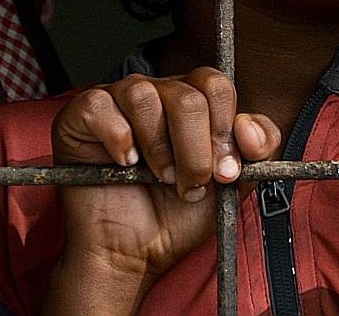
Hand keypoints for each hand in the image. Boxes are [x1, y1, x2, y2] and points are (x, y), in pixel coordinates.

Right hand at [50, 68, 281, 290]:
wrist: (134, 253)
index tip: (224, 173)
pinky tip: (124, 164)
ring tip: (160, 178)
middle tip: (190, 184)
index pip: (217, 86)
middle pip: (187, 96)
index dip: (225, 130)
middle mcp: (156, 91)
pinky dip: (117, 139)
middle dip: (195, 150)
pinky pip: (101, 106)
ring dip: (159, 150)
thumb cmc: (178, 214)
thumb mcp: (233, 182)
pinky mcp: (80, 116)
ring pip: (146, 97)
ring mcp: (117, 99)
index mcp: (192, 98)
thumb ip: (259, 149)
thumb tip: (248, 128)